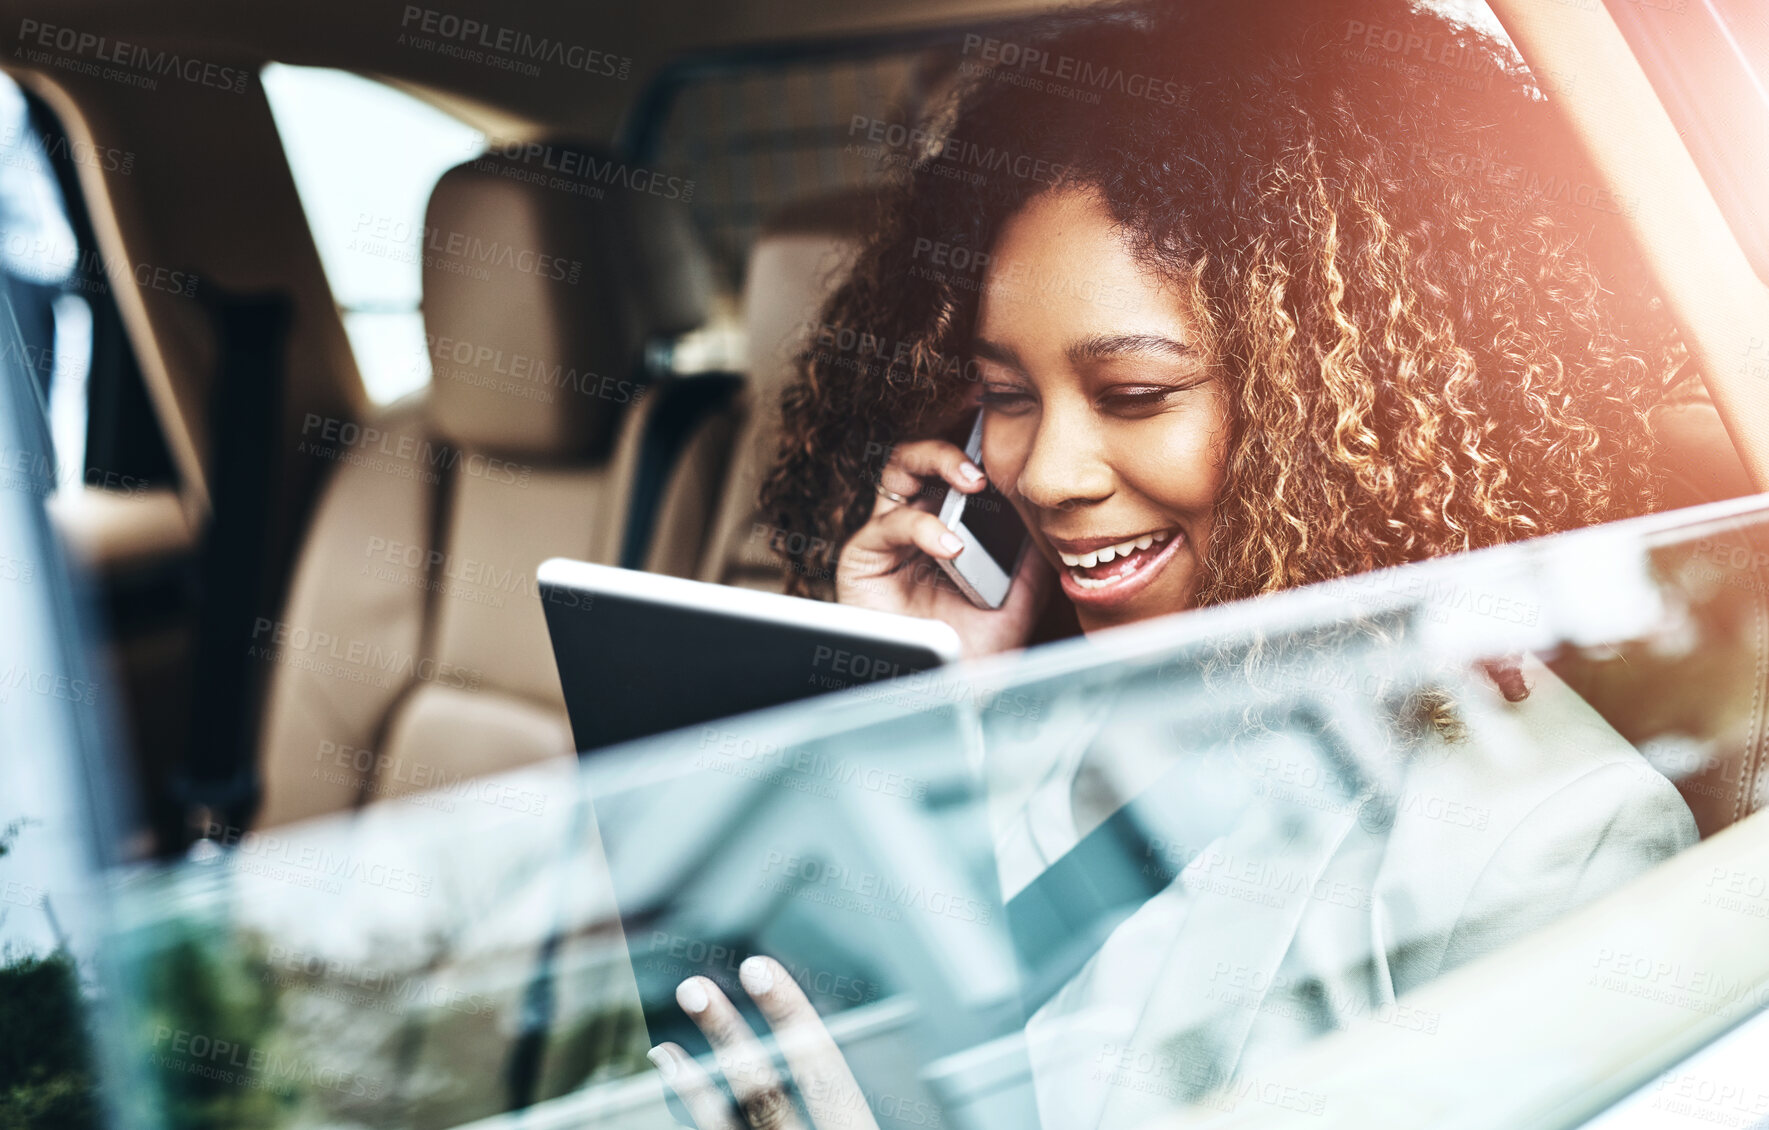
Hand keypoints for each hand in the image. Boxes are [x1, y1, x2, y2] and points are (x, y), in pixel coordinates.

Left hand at [647, 957, 878, 1129]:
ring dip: (694, 1085)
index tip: (757, 969)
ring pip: (728, 1127)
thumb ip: (851, 1106)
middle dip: (727, 1041)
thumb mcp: (867, 1124)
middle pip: (765, 1096)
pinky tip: (675, 1073)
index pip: (823, 1071)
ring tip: (664, 1049)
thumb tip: (817, 1048)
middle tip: (693, 989)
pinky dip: (695, 1108)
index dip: (788, 1016)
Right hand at [836, 439, 1051, 659]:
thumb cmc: (970, 658)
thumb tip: (1053, 527)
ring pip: (898, 470)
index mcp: (947, 532)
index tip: (1012, 443)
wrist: (935, 702)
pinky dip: (923, 528)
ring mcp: (886, 541)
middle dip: (952, 449)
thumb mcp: (1015, 607)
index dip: (977, 454)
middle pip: (921, 459)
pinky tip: (951, 548)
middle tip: (987, 465)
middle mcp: (914, 529)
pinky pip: (889, 524)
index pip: (956, 477)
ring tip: (972, 481)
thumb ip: (1030, 568)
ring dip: (935, 462)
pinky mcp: (862, 559)